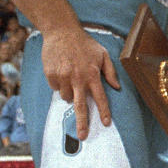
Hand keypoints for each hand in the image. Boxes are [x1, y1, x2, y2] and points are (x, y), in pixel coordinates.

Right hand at [41, 26, 119, 140]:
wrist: (61, 31)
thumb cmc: (84, 43)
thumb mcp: (102, 54)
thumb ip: (110, 71)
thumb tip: (116, 87)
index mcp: (92, 74)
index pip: (100, 97)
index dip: (103, 112)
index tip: (106, 123)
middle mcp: (77, 78)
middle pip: (80, 106)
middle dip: (82, 123)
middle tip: (83, 136)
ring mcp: (63, 77)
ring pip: (66, 97)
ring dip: (70, 94)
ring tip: (72, 78)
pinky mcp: (51, 75)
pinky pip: (56, 88)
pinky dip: (59, 85)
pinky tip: (62, 72)